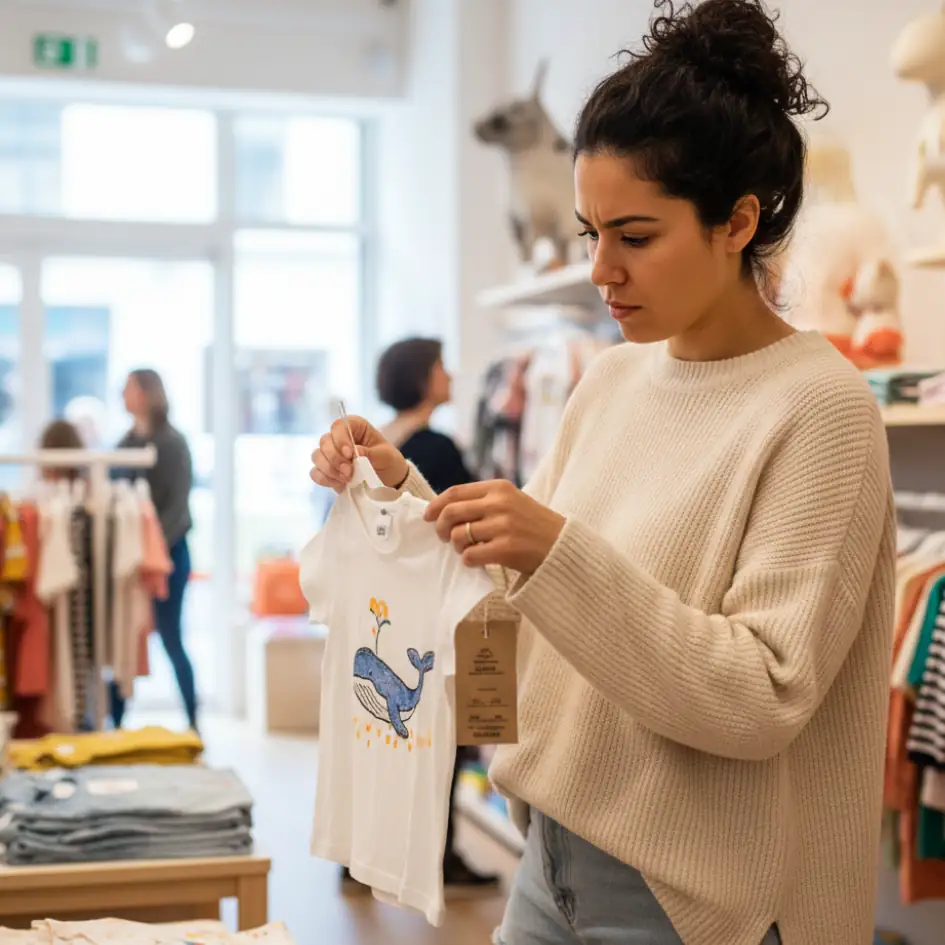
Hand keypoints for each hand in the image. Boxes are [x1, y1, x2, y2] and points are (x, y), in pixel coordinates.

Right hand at [310, 416, 407, 493]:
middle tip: (349, 471)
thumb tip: (355, 453)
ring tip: (347, 478)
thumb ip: (370, 453)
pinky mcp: (327, 470)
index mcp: (355, 427)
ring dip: (329, 469)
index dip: (340, 439)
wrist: (389, 480)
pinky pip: (315, 472)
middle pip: (324, 441)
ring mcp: (331, 454)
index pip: (339, 426)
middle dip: (335, 458)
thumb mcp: (385, 456)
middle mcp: (339, 437)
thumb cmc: (388, 461)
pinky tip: (339, 483)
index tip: (350, 454)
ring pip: (317, 456)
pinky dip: (325, 478)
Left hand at [423, 479, 564, 573]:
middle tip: (442, 537)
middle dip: (440, 527)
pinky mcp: (506, 548)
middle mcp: (500, 503)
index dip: (436, 505)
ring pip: (458, 535)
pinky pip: (470, 555)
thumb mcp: (511, 501)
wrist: (563, 545)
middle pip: (451, 513)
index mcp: (499, 488)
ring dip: (456, 546)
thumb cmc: (533, 525)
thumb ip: (483, 501)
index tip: (427, 516)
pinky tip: (476, 560)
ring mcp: (503, 526)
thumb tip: (444, 508)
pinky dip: (468, 560)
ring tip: (466, 549)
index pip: (455, 492)